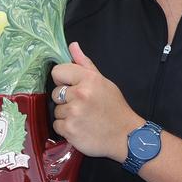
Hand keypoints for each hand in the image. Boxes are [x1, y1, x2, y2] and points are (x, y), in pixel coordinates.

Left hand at [51, 42, 142, 161]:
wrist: (125, 136)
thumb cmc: (114, 107)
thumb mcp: (103, 81)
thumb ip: (84, 63)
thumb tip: (72, 46)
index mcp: (88, 79)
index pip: (58, 72)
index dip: (63, 80)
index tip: (72, 86)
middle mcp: (79, 94)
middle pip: (55, 93)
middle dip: (66, 99)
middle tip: (83, 105)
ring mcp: (73, 113)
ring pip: (56, 110)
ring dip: (67, 115)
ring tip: (83, 117)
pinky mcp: (70, 130)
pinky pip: (57, 125)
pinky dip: (66, 128)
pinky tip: (80, 127)